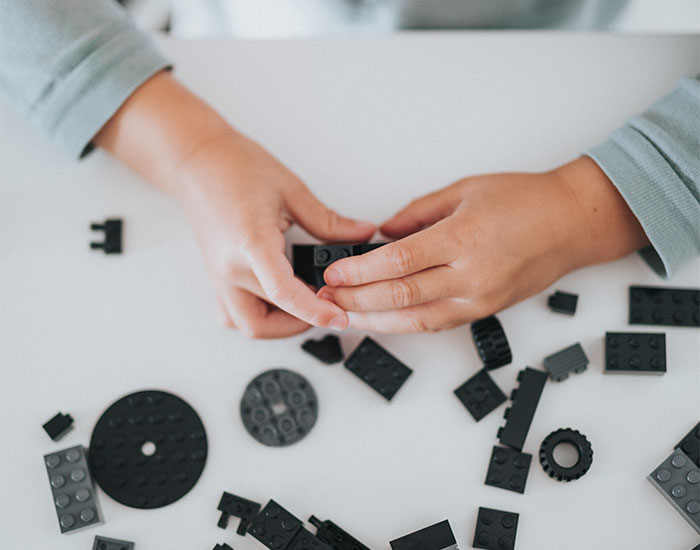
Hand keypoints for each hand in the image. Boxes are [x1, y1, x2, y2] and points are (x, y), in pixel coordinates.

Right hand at [175, 129, 374, 336]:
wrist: (195, 160)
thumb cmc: (234, 167)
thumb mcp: (291, 189)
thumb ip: (328, 220)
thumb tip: (361, 234)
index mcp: (251, 243)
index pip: (283, 293)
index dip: (315, 311)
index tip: (339, 318)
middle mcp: (230, 267)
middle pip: (268, 318)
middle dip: (303, 320)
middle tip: (329, 305)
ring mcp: (220, 275)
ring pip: (248, 324)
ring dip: (278, 325)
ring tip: (305, 303)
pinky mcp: (218, 276)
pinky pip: (234, 313)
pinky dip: (259, 316)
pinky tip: (279, 299)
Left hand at [318, 157, 647, 332]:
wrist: (571, 224)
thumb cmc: (525, 201)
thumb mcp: (464, 191)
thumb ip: (417, 214)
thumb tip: (383, 234)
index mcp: (464, 238)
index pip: (399, 261)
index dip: (361, 271)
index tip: (334, 272)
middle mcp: (472, 275)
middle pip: (401, 296)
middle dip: (357, 300)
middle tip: (328, 297)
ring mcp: (480, 299)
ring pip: (416, 319)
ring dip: (375, 320)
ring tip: (343, 315)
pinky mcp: (485, 312)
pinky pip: (436, 324)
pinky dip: (404, 324)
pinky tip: (380, 321)